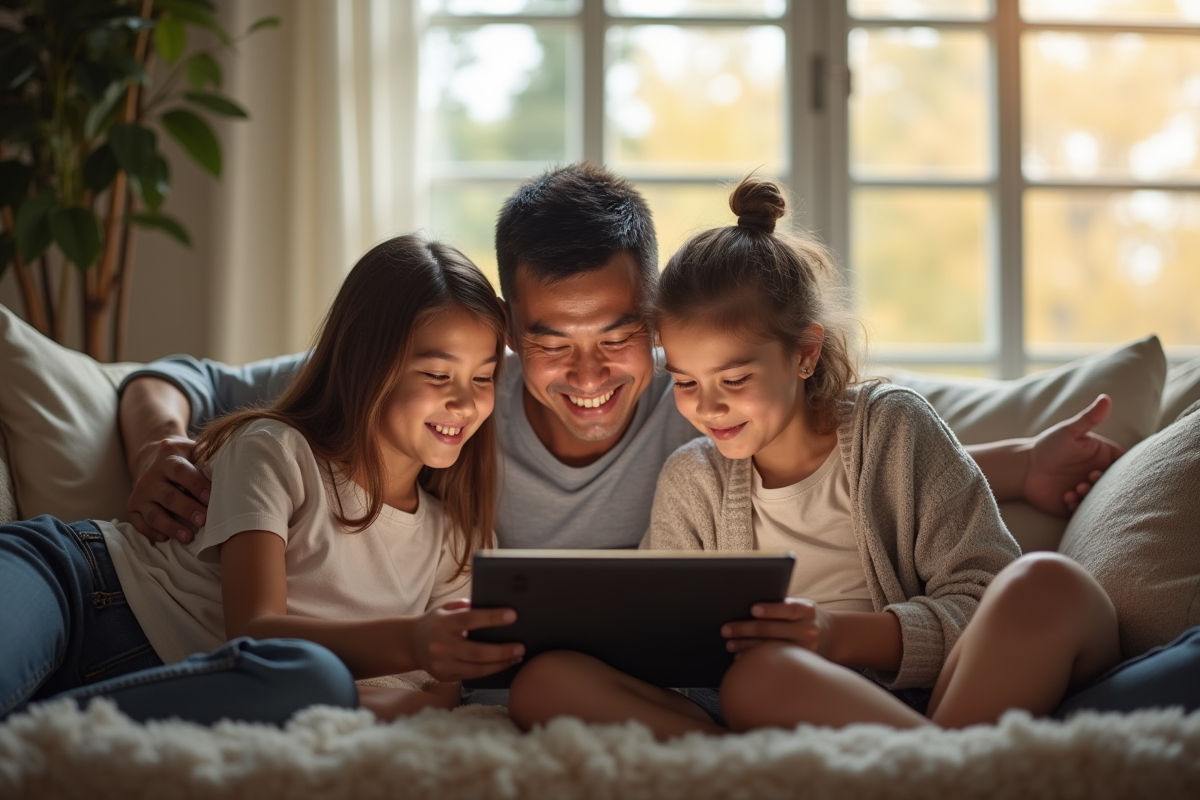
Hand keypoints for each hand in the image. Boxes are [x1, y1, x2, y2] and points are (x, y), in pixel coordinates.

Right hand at [126, 436, 211, 543]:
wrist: (158, 461)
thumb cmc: (188, 459)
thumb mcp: (196, 450)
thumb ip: (209, 454)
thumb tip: (233, 464)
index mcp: (169, 458)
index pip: (181, 471)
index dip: (196, 484)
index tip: (211, 498)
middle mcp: (150, 476)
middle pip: (169, 496)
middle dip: (188, 509)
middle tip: (204, 520)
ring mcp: (140, 493)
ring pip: (154, 513)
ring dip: (171, 526)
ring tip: (188, 537)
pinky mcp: (133, 507)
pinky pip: (138, 523)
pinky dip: (151, 532)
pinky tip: (165, 539)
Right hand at [412, 600, 522, 681]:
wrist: (410, 644)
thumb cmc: (436, 622)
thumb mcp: (446, 607)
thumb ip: (466, 606)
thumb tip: (493, 604)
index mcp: (442, 622)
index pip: (470, 619)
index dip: (492, 617)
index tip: (512, 615)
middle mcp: (440, 644)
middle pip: (476, 651)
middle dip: (502, 650)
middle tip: (521, 646)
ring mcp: (441, 663)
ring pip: (477, 668)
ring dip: (500, 663)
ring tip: (518, 656)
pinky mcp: (444, 676)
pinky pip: (472, 675)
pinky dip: (491, 670)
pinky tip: (504, 663)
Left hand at [722, 598, 833, 658]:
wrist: (832, 635)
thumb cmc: (806, 615)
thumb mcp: (800, 605)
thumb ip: (781, 605)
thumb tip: (746, 604)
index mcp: (806, 610)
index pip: (788, 609)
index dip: (770, 609)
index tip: (752, 609)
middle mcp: (808, 630)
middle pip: (773, 630)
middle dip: (746, 629)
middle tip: (725, 630)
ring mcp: (806, 649)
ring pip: (771, 648)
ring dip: (747, 646)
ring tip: (729, 644)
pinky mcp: (801, 664)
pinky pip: (775, 661)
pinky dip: (757, 658)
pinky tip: (741, 657)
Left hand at [1025, 395, 1124, 516]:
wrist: (1023, 468)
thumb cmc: (1048, 446)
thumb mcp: (1069, 431)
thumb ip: (1089, 418)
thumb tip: (1106, 398)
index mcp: (1103, 456)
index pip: (1124, 464)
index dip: (1123, 469)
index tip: (1108, 468)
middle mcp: (1098, 473)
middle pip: (1115, 484)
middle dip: (1105, 484)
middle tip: (1089, 478)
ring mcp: (1088, 489)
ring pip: (1101, 499)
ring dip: (1091, 497)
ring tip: (1076, 488)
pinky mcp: (1075, 504)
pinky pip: (1084, 511)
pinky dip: (1078, 506)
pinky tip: (1065, 496)